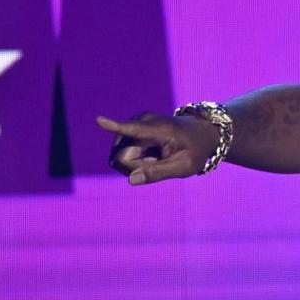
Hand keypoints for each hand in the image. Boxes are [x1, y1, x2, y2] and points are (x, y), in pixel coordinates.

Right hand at [97, 113, 220, 184]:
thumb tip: (131, 180)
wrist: (200, 133)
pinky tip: (153, 154)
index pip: (133, 129)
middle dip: (136, 167)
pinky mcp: (130, 128)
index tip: (98, 119)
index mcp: (159, 128)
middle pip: (121, 157)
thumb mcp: (184, 166)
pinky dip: (136, 159)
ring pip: (119, 157)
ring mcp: (134, 123)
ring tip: (158, 157)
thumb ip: (158, 173)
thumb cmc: (195, 150)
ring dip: (137, 164)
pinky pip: (121, 154)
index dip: (114, 126)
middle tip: (160, 162)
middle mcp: (142, 121)